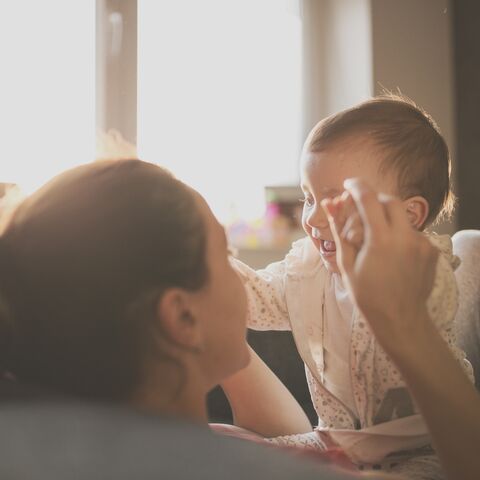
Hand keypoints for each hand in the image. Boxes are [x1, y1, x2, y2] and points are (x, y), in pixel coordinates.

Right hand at [322, 178, 438, 352]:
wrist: (400, 319)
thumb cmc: (367, 295)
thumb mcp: (346, 263)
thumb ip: (339, 229)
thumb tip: (330, 204)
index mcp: (381, 240)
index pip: (368, 198)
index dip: (356, 186)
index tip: (348, 184)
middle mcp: (405, 237)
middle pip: (390, 200)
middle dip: (374, 200)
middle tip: (360, 212)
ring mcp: (421, 243)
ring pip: (402, 216)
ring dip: (386, 219)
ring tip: (374, 241)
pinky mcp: (431, 250)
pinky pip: (412, 232)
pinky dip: (398, 234)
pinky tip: (389, 253)